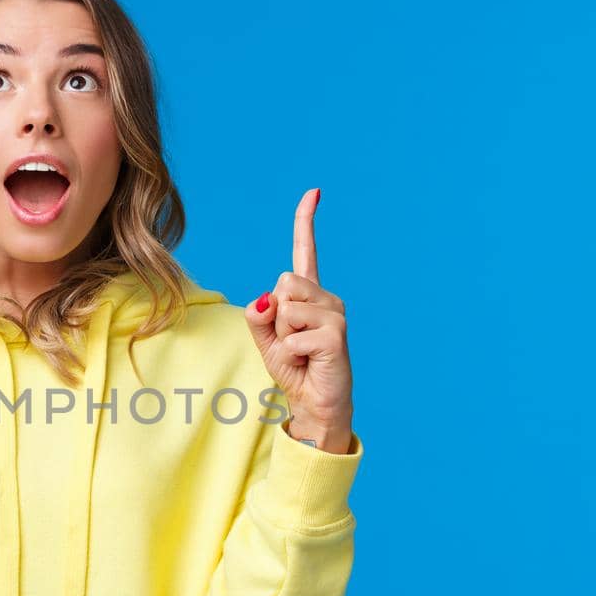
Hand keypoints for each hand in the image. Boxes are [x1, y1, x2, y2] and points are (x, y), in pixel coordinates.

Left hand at [244, 188, 353, 444]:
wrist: (314, 403)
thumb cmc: (294, 368)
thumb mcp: (266, 338)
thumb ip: (259, 315)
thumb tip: (267, 299)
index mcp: (309, 295)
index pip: (305, 251)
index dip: (306, 221)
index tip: (314, 191)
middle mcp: (327, 298)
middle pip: (282, 282)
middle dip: (275, 315)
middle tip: (290, 341)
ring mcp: (335, 315)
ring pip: (286, 309)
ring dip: (282, 336)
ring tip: (300, 352)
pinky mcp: (336, 336)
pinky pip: (292, 336)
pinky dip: (289, 353)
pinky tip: (308, 362)